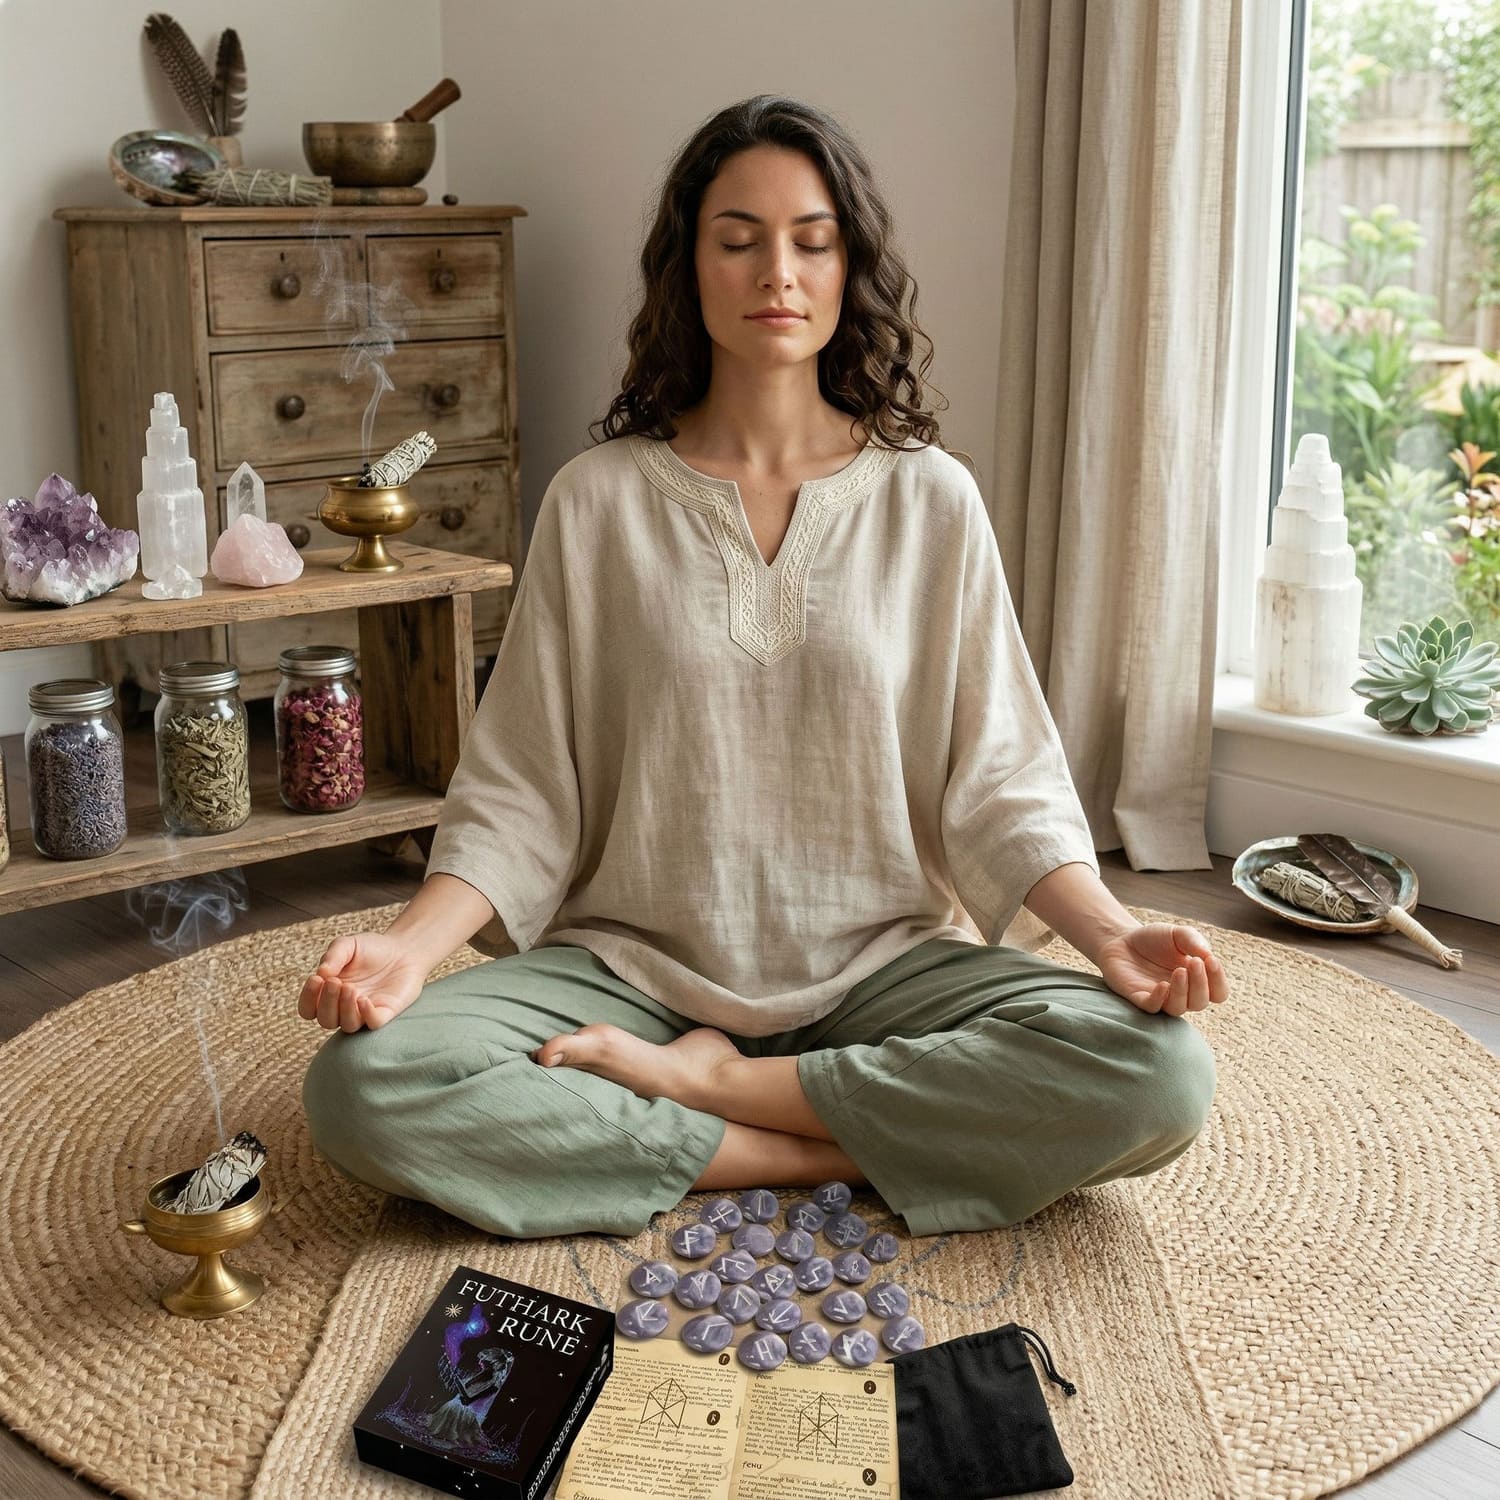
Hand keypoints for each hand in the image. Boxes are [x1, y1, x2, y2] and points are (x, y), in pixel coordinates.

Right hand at [296, 931, 427, 1032]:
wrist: (404, 949)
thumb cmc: (371, 949)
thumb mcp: (348, 945)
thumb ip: (332, 956)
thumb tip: (320, 973)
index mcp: (329, 993)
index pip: (308, 1008)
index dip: (308, 999)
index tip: (316, 979)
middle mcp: (344, 1007)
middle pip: (326, 1020)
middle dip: (327, 1003)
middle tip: (336, 982)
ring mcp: (364, 1013)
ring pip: (347, 1026)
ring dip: (344, 1009)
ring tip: (350, 988)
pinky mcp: (385, 1013)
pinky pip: (372, 1023)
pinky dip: (366, 1014)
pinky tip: (364, 1000)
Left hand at [1095, 923, 1228, 1015]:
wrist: (1121, 939)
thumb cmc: (1154, 940)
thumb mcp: (1177, 934)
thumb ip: (1194, 941)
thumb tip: (1209, 956)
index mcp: (1197, 980)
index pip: (1218, 992)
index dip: (1218, 980)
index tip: (1211, 960)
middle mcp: (1182, 994)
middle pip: (1200, 1002)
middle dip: (1201, 983)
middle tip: (1194, 962)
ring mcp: (1161, 998)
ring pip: (1179, 1008)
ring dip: (1182, 992)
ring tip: (1179, 971)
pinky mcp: (1139, 998)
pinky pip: (1152, 1008)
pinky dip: (1159, 999)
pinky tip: (1162, 984)